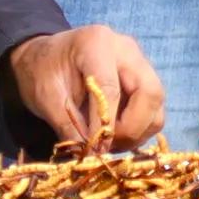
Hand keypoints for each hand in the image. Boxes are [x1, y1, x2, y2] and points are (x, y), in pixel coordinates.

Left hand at [6, 26, 167, 151]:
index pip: (111, 88)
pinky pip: (154, 110)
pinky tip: (115, 135)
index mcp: (96, 44)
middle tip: (106, 146)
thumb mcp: (45, 96)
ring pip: (156, 104)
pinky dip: (140, 129)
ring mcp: (139, 63)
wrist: (46, 58)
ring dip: (138, 131)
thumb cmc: (42, 71)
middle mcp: (126, 49)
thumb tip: (88, 155)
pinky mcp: (144, 79)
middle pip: (149, 92)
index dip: (104, 124)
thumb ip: (66, 123)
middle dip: (132, 128)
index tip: (93, 149)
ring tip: (108, 143)